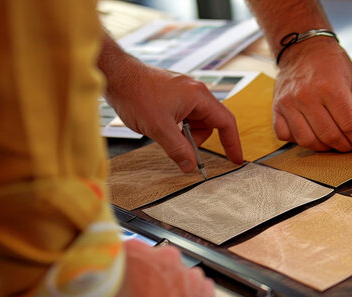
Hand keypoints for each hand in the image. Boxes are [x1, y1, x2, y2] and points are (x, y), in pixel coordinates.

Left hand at [104, 62, 242, 170]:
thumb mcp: (159, 128)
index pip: (225, 122)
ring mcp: (184, 92)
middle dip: (196, 139)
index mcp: (199, 96)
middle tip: (177, 146)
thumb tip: (190, 166)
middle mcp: (195, 92)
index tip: (236, 159)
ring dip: (183, 133)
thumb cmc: (136, 94)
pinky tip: (160, 125)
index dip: (232, 143)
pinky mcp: (173, 94)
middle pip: (209, 124)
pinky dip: (176, 126)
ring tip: (162, 131)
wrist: (115, 74)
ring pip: (194, 122)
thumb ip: (178, 149)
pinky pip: (184, 116)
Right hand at [274, 37, 351, 151]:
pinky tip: (310, 133)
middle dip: (345, 146)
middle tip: (351, 144)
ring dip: (324, 147)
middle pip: (330, 136)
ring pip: (308, 141)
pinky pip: (285, 135)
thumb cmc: (330, 63)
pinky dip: (299, 140)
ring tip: (333, 141)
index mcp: (331, 88)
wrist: (302, 47)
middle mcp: (307, 96)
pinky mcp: (277, 108)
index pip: (350, 125)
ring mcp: (289, 103)